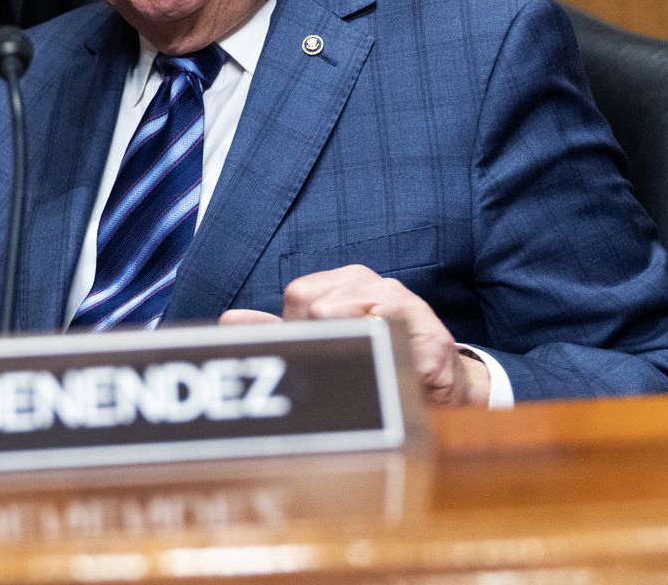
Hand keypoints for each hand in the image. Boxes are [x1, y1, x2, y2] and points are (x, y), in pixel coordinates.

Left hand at [219, 264, 489, 407]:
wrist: (438, 386)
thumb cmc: (376, 360)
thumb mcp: (326, 342)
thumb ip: (281, 332)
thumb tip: (229, 320)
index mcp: (345, 281)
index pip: (298, 295)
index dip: (300, 331)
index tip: (320, 351)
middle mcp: (372, 282)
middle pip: (315, 305)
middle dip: (322, 343)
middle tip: (347, 363)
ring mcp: (403, 302)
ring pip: (345, 320)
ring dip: (350, 355)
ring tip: (368, 368)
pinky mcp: (429, 332)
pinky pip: (388, 343)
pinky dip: (381, 365)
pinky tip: (388, 372)